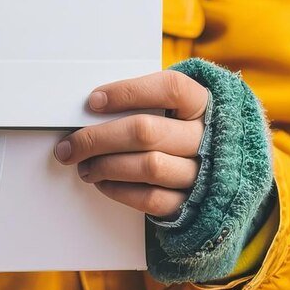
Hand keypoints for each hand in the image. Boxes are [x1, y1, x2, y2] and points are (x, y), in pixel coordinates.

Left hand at [53, 71, 209, 217]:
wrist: (217, 167)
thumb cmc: (181, 130)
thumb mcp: (173, 107)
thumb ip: (143, 103)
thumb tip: (93, 108)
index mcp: (203, 103)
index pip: (169, 88)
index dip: (128, 92)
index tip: (93, 101)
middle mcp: (206, 137)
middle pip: (146, 132)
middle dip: (99, 138)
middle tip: (71, 144)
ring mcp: (201, 172)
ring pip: (147, 167)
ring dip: (106, 167)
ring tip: (84, 165)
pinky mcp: (189, 201)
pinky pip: (151, 198)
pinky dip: (120, 191)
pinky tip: (103, 182)